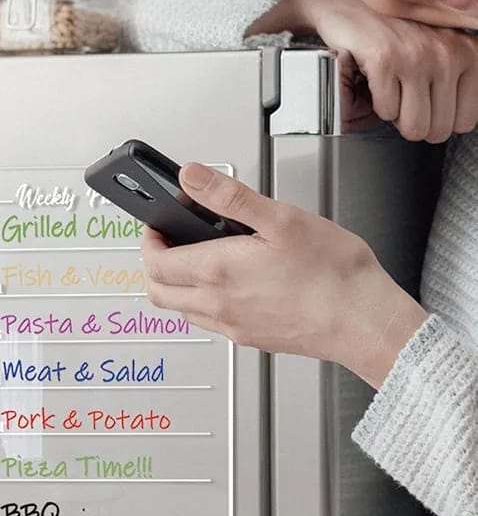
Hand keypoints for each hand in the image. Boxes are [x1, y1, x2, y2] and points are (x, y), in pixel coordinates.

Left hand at [141, 164, 427, 388]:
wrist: (366, 324)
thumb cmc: (335, 275)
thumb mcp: (281, 218)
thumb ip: (229, 196)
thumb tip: (192, 177)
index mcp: (218, 272)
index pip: (155, 262)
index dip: (149, 239)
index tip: (158, 224)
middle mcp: (218, 305)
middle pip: (158, 291)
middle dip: (155, 263)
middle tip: (169, 241)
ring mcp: (232, 326)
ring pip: (181, 309)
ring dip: (176, 284)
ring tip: (198, 258)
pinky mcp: (249, 339)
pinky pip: (209, 322)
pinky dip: (202, 302)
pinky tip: (229, 284)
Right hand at [253, 0, 477, 141]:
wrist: (354, 7)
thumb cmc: (393, 34)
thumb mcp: (437, 53)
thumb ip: (452, 83)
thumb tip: (449, 123)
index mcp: (469, 53)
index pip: (465, 121)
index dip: (436, 121)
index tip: (423, 104)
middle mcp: (449, 53)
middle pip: (437, 130)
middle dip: (413, 125)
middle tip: (402, 102)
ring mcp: (417, 56)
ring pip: (413, 126)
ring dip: (394, 118)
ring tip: (390, 92)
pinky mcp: (385, 60)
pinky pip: (385, 111)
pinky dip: (375, 106)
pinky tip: (375, 84)